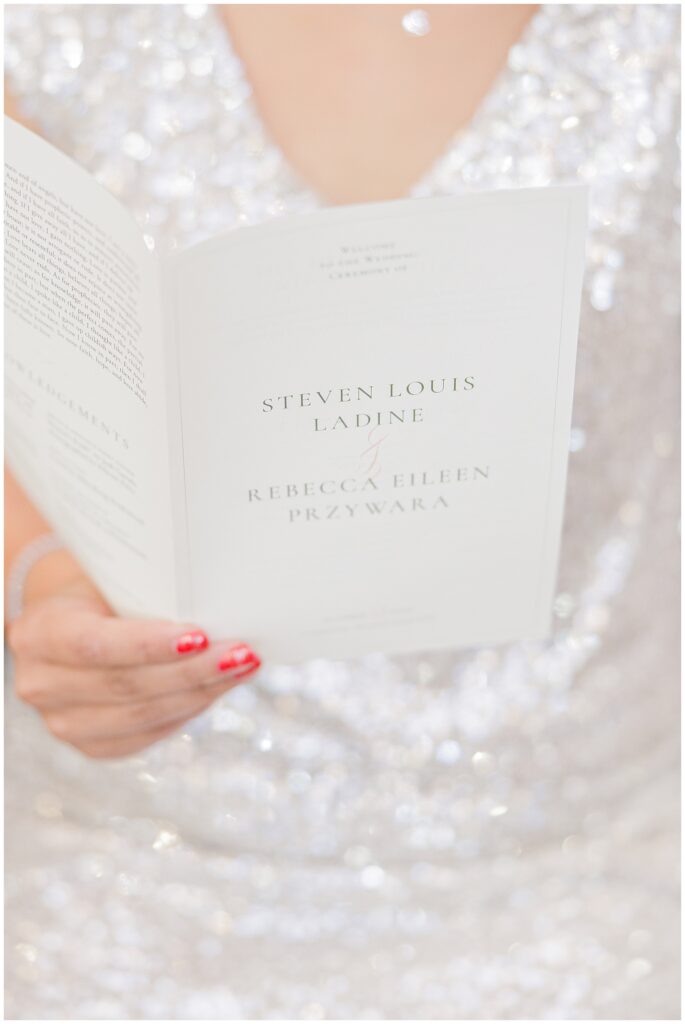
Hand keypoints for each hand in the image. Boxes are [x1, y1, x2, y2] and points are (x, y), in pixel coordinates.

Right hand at [7, 563, 260, 758]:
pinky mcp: (93, 746)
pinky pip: (149, 734)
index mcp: (39, 634)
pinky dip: (189, 710)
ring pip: (144, 716)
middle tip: (242, 653)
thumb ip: (148, 598)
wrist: (70, 622)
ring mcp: (64, 722)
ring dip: (202, 692)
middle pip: (127, 686)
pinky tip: (218, 688)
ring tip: (242, 668)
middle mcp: (42, 685)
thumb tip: (218, 608)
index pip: (94, 645)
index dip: (148, 645)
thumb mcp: (111, 582)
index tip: (200, 637)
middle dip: (192, 671)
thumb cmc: (100, 592)